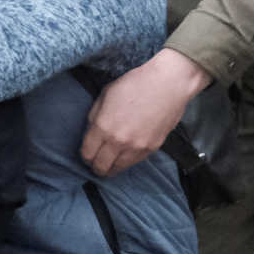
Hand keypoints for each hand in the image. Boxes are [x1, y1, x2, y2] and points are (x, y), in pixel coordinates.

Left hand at [82, 49, 210, 177]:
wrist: (168, 84)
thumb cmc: (136, 84)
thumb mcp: (106, 95)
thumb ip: (95, 116)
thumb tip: (91, 132)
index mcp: (103, 126)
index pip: (87, 154)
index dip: (84, 156)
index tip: (87, 155)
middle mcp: (118, 141)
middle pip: (100, 167)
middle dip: (95, 166)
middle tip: (96, 162)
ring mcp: (136, 147)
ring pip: (117, 169)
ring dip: (111, 167)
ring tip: (109, 162)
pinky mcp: (151, 148)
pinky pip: (133, 162)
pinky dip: (126, 161)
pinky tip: (125, 153)